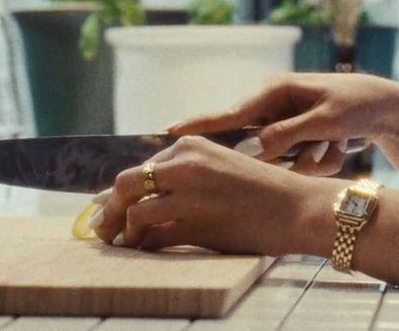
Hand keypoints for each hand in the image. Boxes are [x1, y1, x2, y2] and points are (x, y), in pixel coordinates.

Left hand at [89, 136, 334, 254]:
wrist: (297, 208)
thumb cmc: (262, 191)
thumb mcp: (218, 169)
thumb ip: (181, 178)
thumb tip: (134, 198)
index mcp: (191, 146)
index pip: (140, 168)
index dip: (116, 192)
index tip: (103, 208)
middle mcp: (185, 164)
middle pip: (127, 185)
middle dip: (108, 210)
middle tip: (101, 229)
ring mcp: (190, 194)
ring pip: (136, 212)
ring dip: (125, 232)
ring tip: (125, 243)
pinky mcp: (196, 224)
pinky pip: (154, 237)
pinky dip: (143, 246)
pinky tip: (143, 250)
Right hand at [168, 72, 398, 176]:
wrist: (386, 107)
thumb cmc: (355, 106)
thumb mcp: (322, 121)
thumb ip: (286, 135)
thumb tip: (253, 151)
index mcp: (274, 93)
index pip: (228, 114)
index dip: (198, 125)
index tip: (168, 131)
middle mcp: (274, 108)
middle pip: (257, 145)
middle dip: (288, 153)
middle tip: (310, 145)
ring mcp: (285, 125)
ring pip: (281, 160)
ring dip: (311, 158)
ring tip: (337, 142)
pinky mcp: (298, 140)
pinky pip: (297, 162)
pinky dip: (321, 159)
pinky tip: (340, 145)